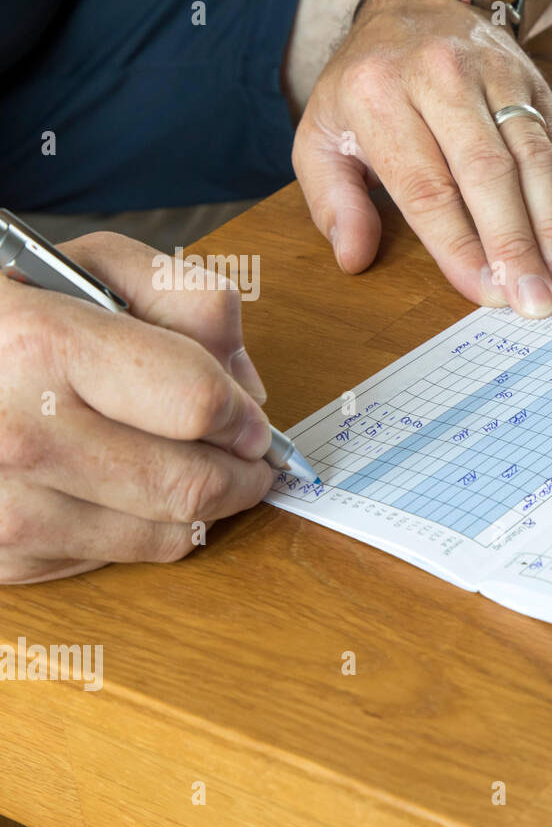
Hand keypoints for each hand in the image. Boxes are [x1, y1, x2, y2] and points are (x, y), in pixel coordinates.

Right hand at [0, 232, 274, 583]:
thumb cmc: (13, 319)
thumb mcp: (93, 267)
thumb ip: (189, 299)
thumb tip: (246, 388)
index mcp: (40, 343)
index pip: (195, 404)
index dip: (243, 415)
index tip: (250, 420)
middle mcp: (15, 432)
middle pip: (191, 484)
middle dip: (241, 473)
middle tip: (246, 458)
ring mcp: (4, 506)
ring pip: (168, 535)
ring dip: (200, 507)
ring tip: (188, 468)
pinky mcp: (4, 558)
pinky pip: (120, 559)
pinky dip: (140, 529)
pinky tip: (120, 489)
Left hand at [292, 0, 551, 318]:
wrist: (413, 8)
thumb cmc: (367, 86)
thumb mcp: (321, 136)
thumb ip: (332, 201)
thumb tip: (353, 258)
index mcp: (378, 95)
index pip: (426, 187)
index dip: (459, 246)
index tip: (483, 292)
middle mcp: (439, 78)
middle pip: (486, 173)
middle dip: (514, 245)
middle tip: (534, 301)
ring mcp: (493, 77)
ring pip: (531, 160)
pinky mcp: (532, 84)